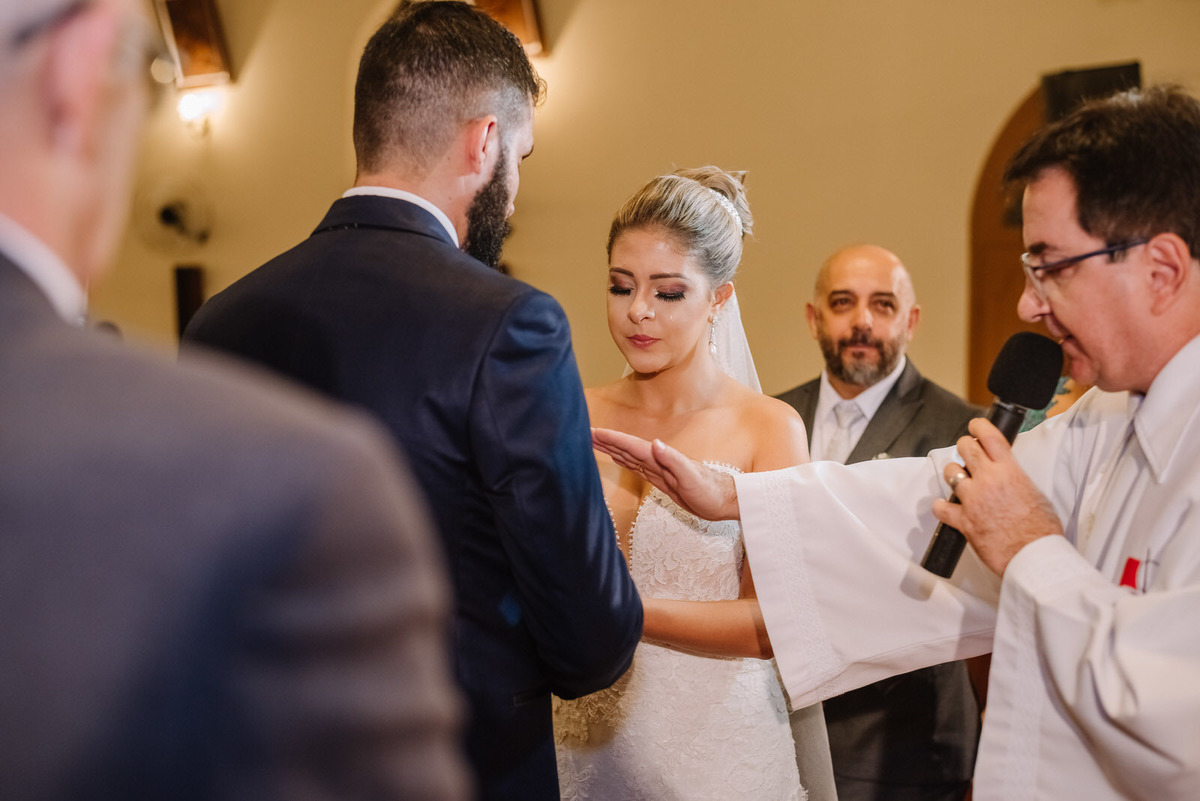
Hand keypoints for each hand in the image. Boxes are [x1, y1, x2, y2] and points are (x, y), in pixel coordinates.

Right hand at [591, 428, 738, 520]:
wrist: (724, 500)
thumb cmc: (711, 491)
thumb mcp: (691, 477)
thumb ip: (673, 460)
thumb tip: (655, 444)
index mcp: (661, 458)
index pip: (631, 446)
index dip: (612, 439)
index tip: (593, 432)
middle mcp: (657, 461)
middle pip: (626, 447)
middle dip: (606, 440)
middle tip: (585, 432)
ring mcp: (659, 470)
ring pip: (629, 456)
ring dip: (612, 448)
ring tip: (595, 441)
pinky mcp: (661, 480)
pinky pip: (637, 468)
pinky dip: (624, 461)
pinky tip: (617, 457)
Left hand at [933, 417, 1062, 574]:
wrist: (1035, 556)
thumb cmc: (1041, 531)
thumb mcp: (1036, 493)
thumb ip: (1016, 479)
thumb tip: (1007, 476)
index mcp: (1010, 472)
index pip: (990, 437)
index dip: (979, 426)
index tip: (974, 425)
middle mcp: (988, 481)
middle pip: (965, 448)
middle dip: (964, 447)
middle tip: (967, 452)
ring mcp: (973, 500)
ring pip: (950, 473)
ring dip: (953, 474)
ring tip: (960, 480)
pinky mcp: (963, 520)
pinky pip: (941, 507)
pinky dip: (941, 507)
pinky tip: (946, 507)